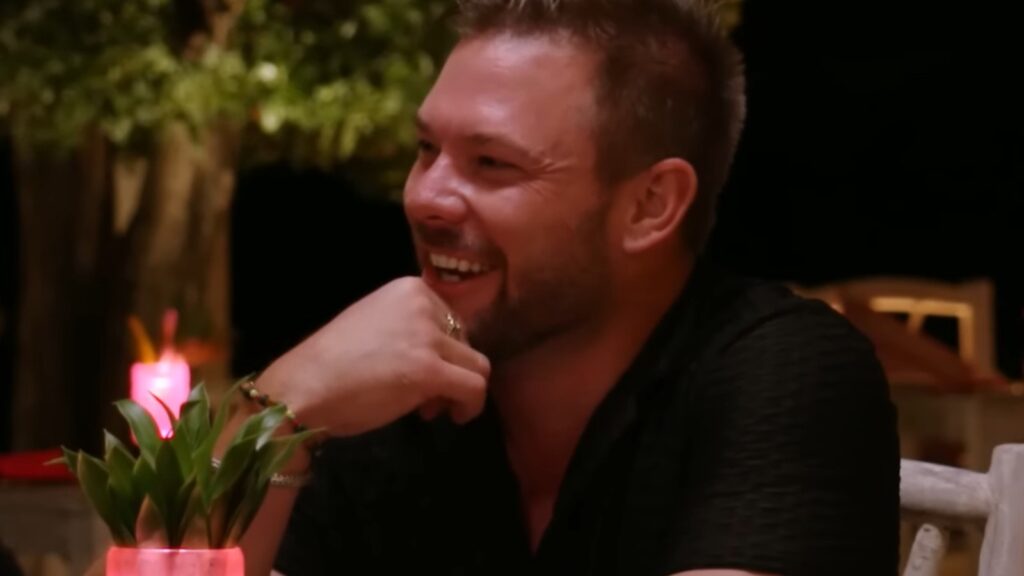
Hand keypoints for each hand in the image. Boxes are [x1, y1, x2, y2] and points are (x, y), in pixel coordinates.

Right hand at [258, 277, 490, 436]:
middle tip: (426, 398)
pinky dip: (471, 406)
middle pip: (467, 342)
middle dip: (452, 371)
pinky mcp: (430, 369)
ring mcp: (427, 336)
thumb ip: (412, 330)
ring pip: (478, 366)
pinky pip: (475, 388)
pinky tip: (454, 416)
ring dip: (461, 391)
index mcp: (409, 288)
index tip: (421, 373)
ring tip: (433, 408)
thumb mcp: (378, 326)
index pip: (452, 321)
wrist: (303, 386)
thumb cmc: (332, 362)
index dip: (443, 352)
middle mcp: (423, 303)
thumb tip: (445, 357)